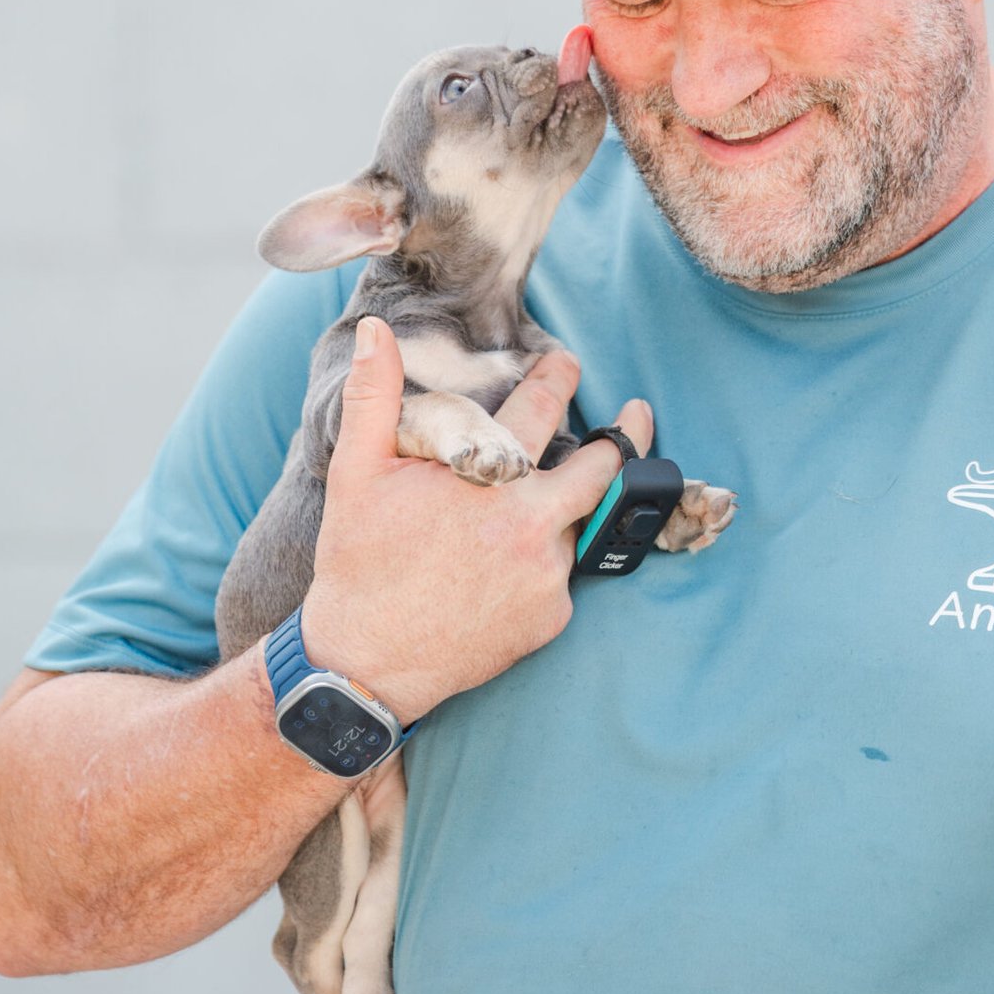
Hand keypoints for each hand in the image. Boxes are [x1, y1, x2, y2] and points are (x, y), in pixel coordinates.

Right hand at [299, 317, 652, 725]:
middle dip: (626, 436)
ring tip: (520, 513)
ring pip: (576, 525)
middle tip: (636, 413)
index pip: (543, 408)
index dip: (559, 377)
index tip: (568, 362)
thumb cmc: (360, 563)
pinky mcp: (552, 618)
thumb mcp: (357, 471)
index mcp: (492, 479)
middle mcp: (533, 525)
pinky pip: (561, 576)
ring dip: (561, 511)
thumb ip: (373, 394)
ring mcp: (548, 576)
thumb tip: (373, 332)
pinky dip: (541, 564)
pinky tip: (499, 569)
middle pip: (604, 467)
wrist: (367, 662)